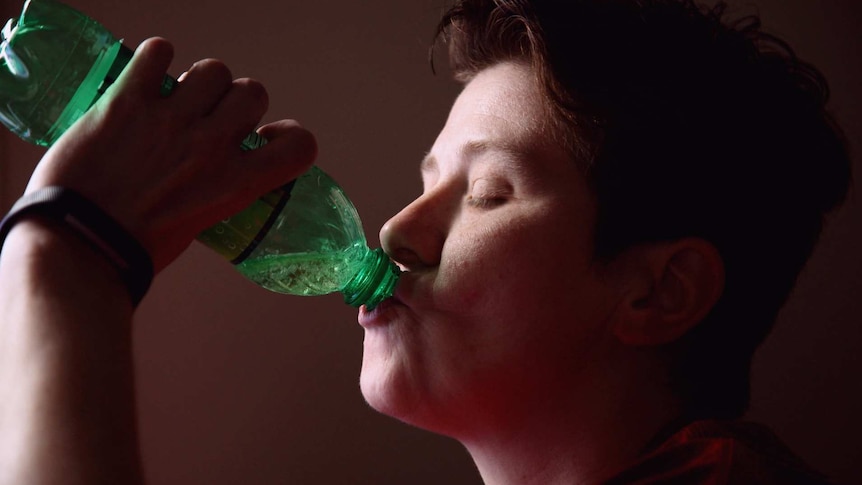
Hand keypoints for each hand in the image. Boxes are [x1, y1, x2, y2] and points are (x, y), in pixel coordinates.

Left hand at [25, 37, 316, 271]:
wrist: (80, 244)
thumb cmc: (136, 248)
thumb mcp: (202, 225)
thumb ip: (216, 192)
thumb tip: (214, 173)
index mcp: (235, 184)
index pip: (299, 145)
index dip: (289, 135)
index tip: (266, 138)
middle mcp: (211, 146)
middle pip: (252, 92)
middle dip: (236, 101)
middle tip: (212, 117)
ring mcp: (170, 121)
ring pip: (211, 70)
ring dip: (199, 81)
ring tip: (178, 96)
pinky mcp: (127, 103)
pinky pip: (156, 52)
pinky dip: (155, 57)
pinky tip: (148, 74)